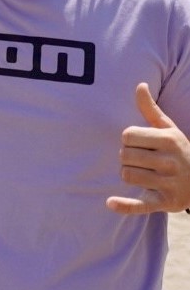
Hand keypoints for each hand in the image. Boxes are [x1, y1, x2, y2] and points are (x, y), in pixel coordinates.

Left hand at [106, 83, 189, 214]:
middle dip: (128, 157)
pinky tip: (110, 202)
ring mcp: (168, 184)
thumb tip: (140, 84)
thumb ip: (150, 108)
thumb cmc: (178, 149)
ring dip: (129, 174)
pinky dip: (125, 205)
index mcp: (168, 140)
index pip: (127, 135)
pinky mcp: (165, 203)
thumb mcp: (168, 128)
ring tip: (142, 172)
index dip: (128, 139)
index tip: (139, 143)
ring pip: (127, 175)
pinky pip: (140, 204)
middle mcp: (170, 161)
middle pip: (125, 155)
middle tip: (141, 159)